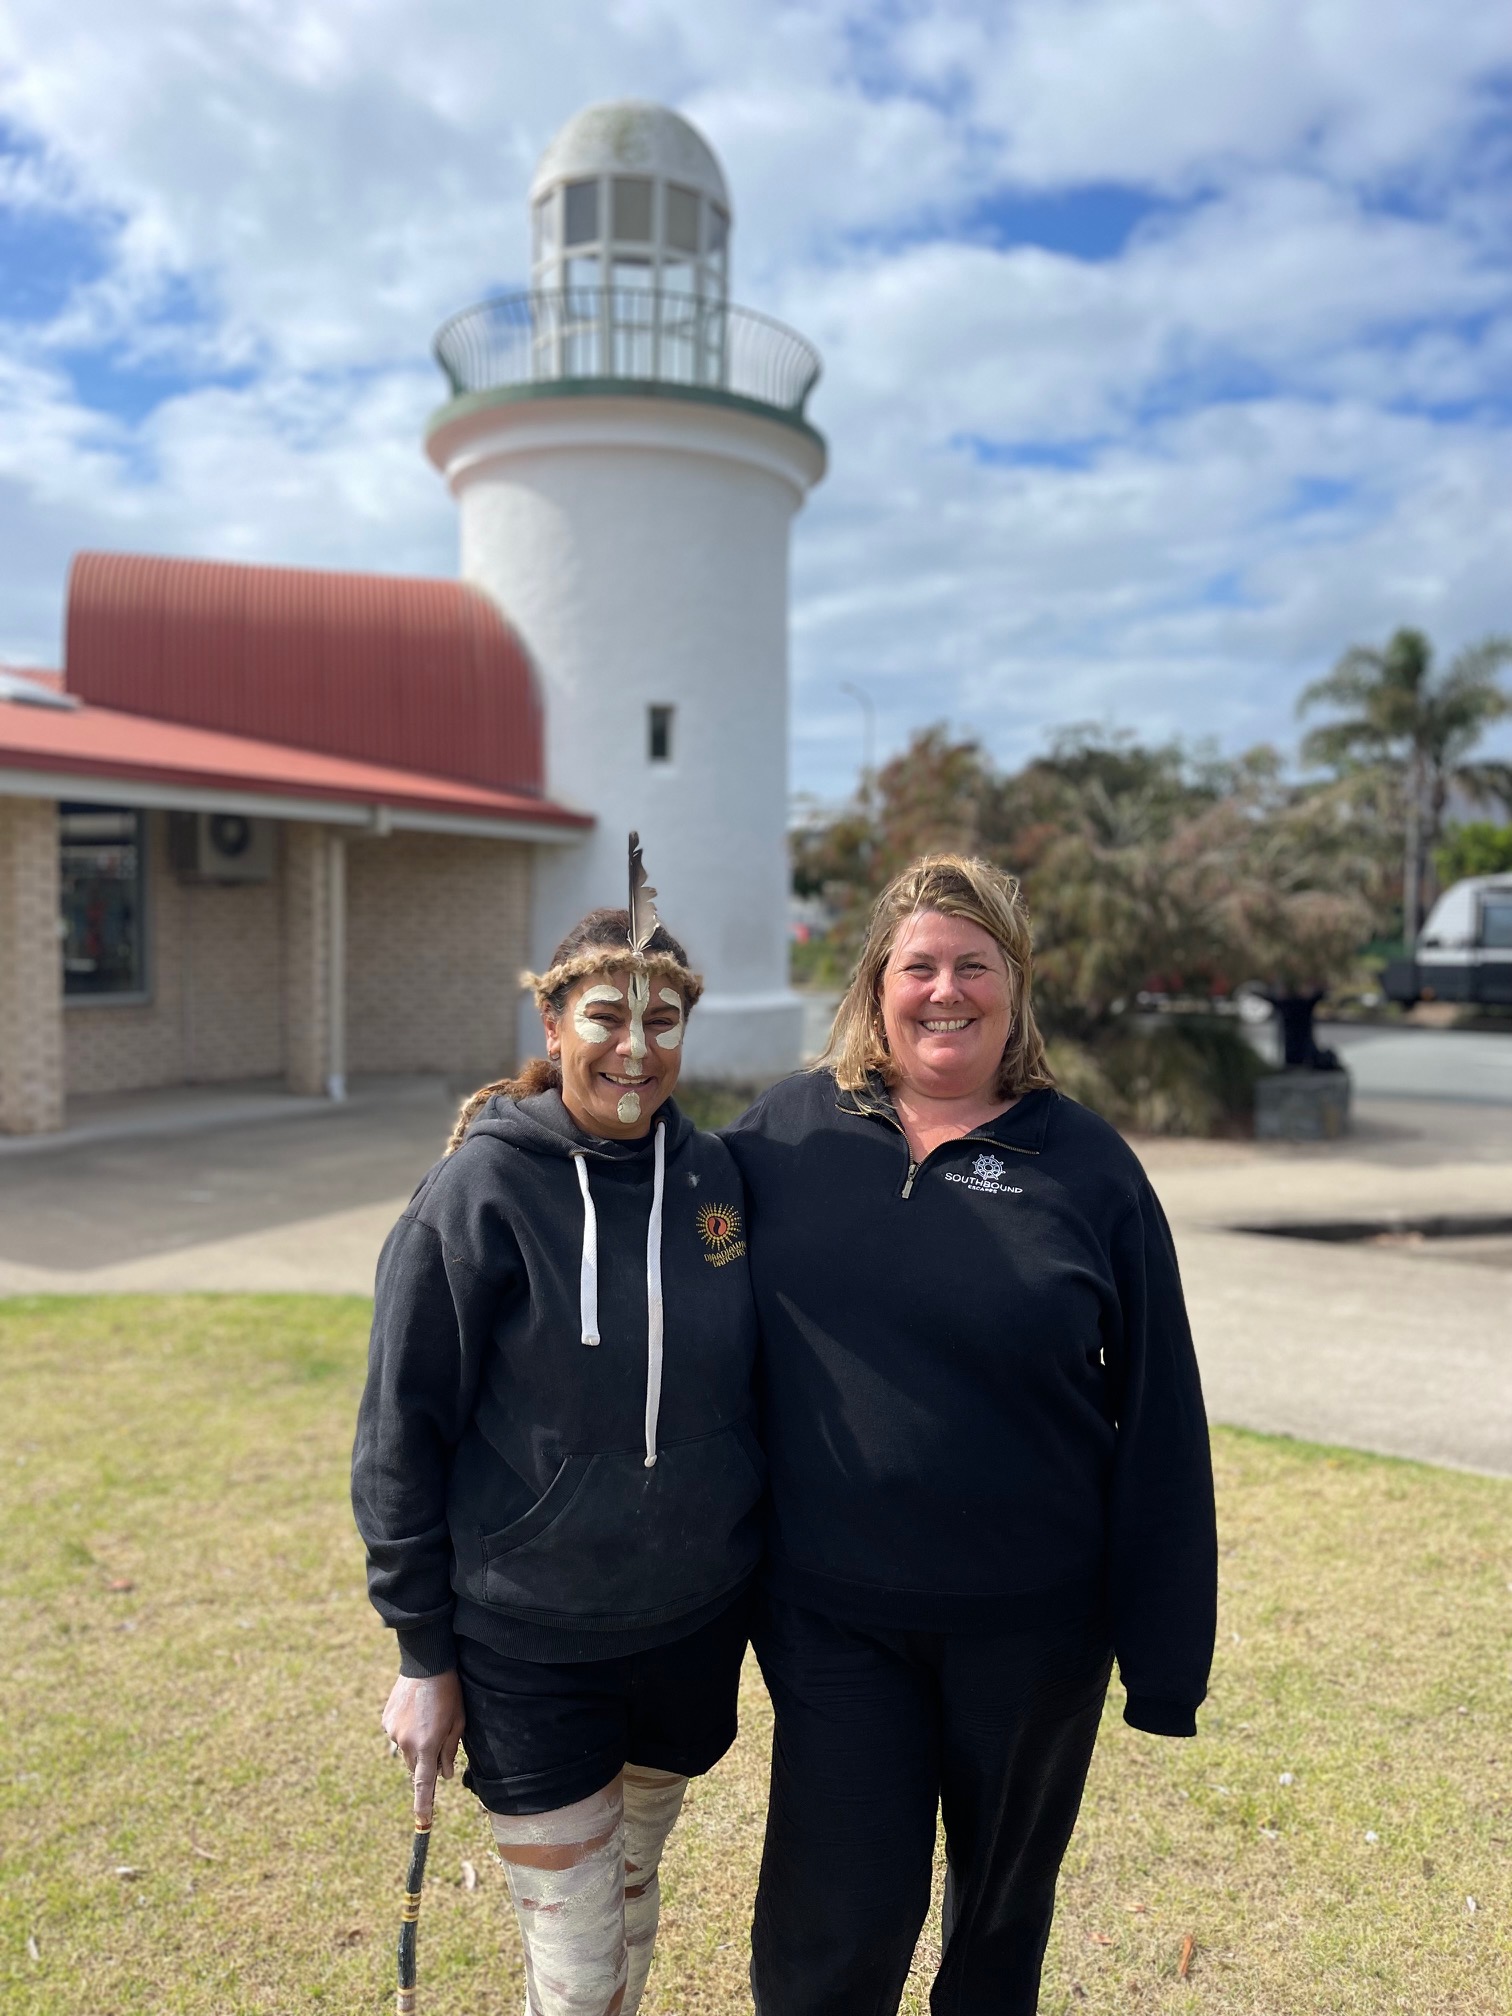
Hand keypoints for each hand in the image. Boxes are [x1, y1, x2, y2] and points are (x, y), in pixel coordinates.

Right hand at [382, 1670, 464, 1823]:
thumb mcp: (458, 1722)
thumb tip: (444, 1776)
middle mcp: (406, 1743)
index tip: (423, 1823)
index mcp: (427, 1746)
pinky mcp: (385, 1721)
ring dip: (416, 1742)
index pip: (424, 1784)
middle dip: (426, 1759)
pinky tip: (415, 1710)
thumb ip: (450, 1751)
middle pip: (416, 1765)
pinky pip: (397, 1734)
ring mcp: (393, 1732)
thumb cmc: (449, 1692)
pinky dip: (406, 1729)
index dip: (423, 1805)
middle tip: (438, 1734)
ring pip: (406, 1750)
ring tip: (427, 1716)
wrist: (426, 1663)